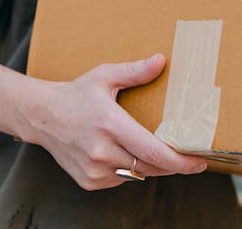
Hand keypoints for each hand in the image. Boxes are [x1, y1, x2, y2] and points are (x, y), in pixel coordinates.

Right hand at [20, 53, 206, 190]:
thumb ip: (135, 71)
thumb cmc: (77, 94)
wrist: (41, 116)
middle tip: (190, 158)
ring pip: (138, 174)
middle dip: (173, 164)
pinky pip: (122, 179)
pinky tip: (125, 152)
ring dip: (151, 165)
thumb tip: (162, 60)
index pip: (154, 152)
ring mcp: (94, 170)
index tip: (199, 162)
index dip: (180, 161)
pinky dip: (130, 169)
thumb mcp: (105, 76)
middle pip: (151, 167)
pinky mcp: (89, 181)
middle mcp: (102, 151)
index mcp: (110, 125)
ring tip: (157, 149)